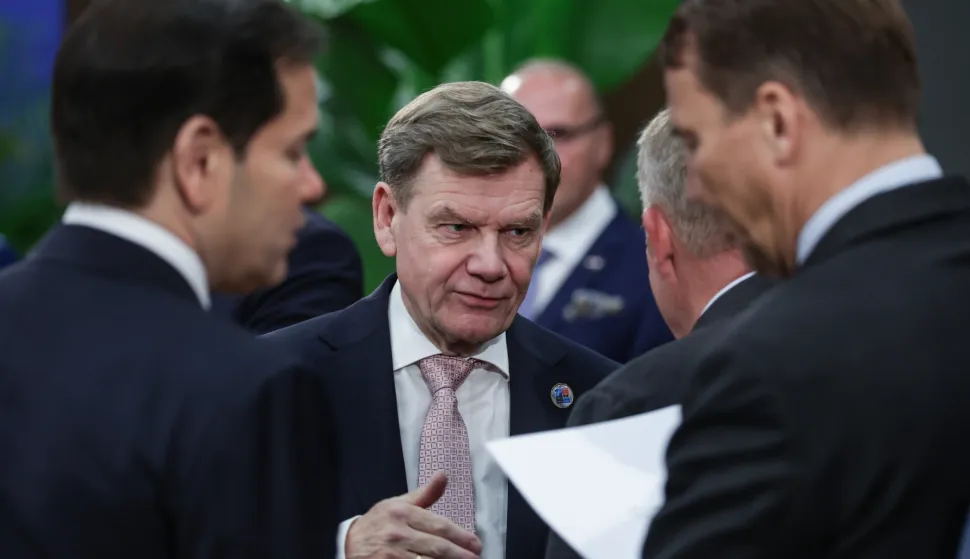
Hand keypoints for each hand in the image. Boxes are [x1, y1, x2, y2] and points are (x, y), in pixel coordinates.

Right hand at [345, 472, 481, 558]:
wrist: (348, 543)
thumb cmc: (377, 524)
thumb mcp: (398, 504)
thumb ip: (424, 495)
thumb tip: (443, 476)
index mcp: (402, 513)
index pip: (440, 526)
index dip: (461, 536)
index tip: (476, 544)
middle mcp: (397, 533)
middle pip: (438, 547)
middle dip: (461, 555)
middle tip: (476, 558)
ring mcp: (392, 554)